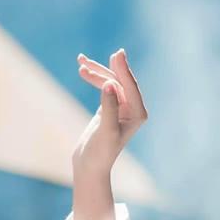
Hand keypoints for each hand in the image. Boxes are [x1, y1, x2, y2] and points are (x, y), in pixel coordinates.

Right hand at [72, 48, 147, 177]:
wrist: (90, 166)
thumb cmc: (100, 152)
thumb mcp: (105, 130)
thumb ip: (109, 107)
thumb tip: (109, 84)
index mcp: (138, 115)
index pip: (131, 87)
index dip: (123, 70)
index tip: (117, 54)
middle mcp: (133, 110)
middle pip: (121, 81)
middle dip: (107, 68)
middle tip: (90, 57)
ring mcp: (122, 108)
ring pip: (111, 82)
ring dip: (97, 72)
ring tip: (80, 63)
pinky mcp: (109, 107)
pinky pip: (104, 87)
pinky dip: (94, 78)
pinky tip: (83, 70)